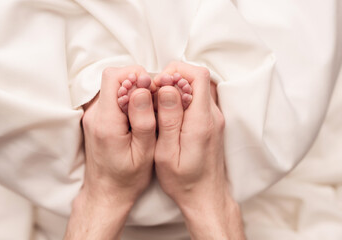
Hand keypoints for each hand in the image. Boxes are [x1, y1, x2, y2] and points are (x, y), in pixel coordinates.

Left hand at [64, 66, 155, 238]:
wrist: (106, 193)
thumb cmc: (128, 178)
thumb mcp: (144, 152)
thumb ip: (143, 119)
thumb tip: (142, 88)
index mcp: (106, 121)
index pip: (113, 77)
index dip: (135, 75)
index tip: (152, 89)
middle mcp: (94, 115)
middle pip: (113, 79)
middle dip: (137, 82)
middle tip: (154, 100)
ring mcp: (93, 116)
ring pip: (113, 87)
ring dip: (133, 91)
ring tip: (148, 110)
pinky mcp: (96, 119)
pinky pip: (112, 98)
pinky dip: (127, 100)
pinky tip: (139, 116)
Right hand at [154, 62, 244, 238]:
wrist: (205, 196)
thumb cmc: (183, 180)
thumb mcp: (167, 153)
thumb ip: (168, 119)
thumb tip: (167, 88)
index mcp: (201, 121)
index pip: (197, 75)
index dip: (175, 72)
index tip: (157, 85)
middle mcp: (213, 116)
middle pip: (198, 78)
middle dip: (173, 78)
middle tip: (154, 95)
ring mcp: (215, 119)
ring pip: (198, 87)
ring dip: (177, 88)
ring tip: (159, 104)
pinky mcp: (212, 123)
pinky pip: (198, 99)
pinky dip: (183, 98)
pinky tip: (169, 114)